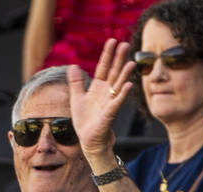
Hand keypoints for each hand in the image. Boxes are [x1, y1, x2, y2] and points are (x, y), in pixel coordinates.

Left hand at [68, 39, 134, 160]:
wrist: (88, 139)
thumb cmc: (84, 120)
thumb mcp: (76, 98)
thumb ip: (75, 82)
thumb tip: (72, 65)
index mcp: (98, 87)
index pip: (103, 67)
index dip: (107, 54)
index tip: (112, 40)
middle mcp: (106, 92)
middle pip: (113, 72)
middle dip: (118, 59)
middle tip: (125, 44)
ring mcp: (109, 102)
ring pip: (118, 85)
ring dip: (124, 74)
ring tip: (131, 62)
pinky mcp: (110, 113)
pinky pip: (117, 102)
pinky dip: (122, 94)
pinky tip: (128, 85)